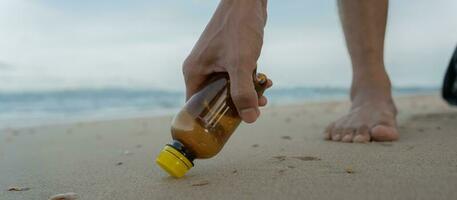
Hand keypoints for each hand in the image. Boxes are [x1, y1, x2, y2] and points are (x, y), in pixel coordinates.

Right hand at [183, 0, 271, 122]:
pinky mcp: (227, 56)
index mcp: (194, 73)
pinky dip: (248, 81)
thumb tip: (250, 119)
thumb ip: (244, 92)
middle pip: (212, 100)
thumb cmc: (239, 28)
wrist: (247, 1)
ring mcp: (214, 62)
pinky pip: (235, 76)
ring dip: (245, 95)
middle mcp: (201, 68)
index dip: (206, 121)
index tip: (222, 131)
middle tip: (249, 114)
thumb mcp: (241, 64)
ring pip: (227, 88)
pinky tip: (265, 82)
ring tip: (262, 99)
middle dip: (233, 108)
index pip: (193, 107)